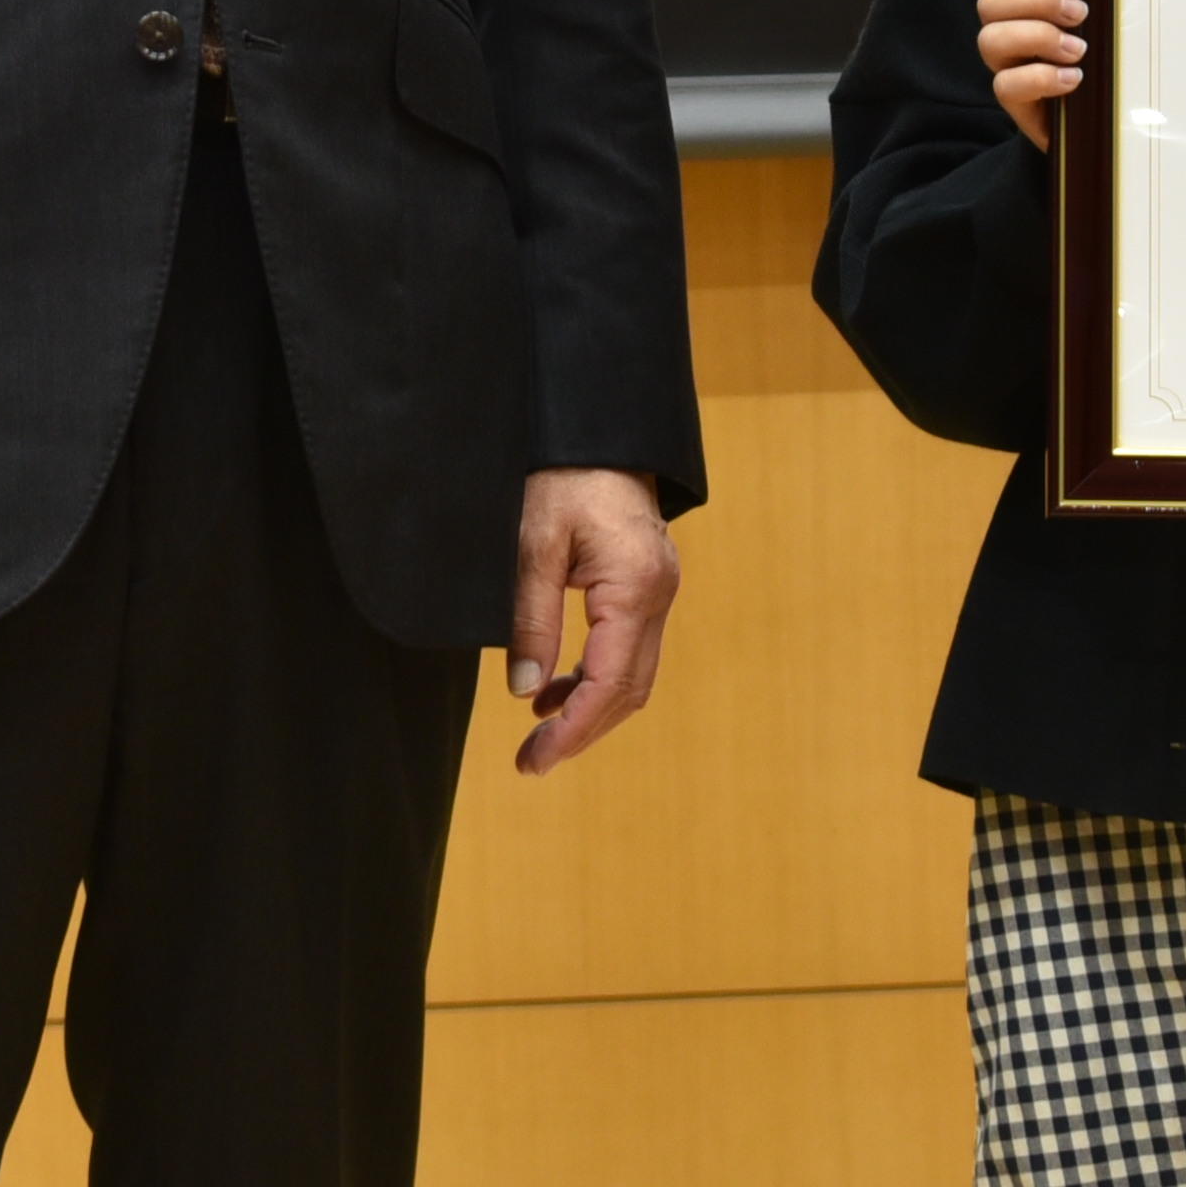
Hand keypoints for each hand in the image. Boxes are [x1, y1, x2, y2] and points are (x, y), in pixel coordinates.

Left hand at [505, 464, 677, 775]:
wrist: (595, 424)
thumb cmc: (560, 475)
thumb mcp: (531, 546)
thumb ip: (529, 621)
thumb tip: (525, 692)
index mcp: (634, 586)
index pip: (609, 682)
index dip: (573, 729)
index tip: (534, 759)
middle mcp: (659, 593)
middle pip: (629, 689)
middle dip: (582, 730)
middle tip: (530, 761)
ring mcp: (660, 589)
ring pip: (633, 673)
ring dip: (589, 707)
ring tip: (537, 729)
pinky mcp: (649, 584)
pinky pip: (629, 647)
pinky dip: (595, 676)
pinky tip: (555, 687)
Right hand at [976, 0, 1091, 145]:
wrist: (1099, 120)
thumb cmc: (1100, 63)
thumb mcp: (1101, 27)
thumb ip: (1094, 1)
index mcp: (1023, 5)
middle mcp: (1007, 31)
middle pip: (990, 1)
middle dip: (1038, 0)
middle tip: (1080, 13)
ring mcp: (1006, 66)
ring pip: (990, 39)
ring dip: (1037, 36)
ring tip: (1078, 50)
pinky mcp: (1014, 101)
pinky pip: (1005, 84)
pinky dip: (1041, 77)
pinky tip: (1073, 78)